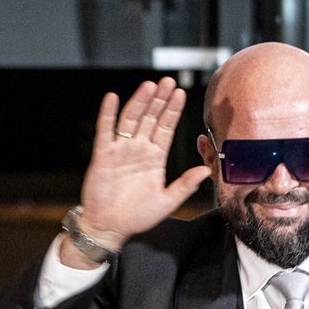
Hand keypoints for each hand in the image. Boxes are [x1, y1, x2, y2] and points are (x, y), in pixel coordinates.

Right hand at [70, 78, 211, 264]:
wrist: (110, 228)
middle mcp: (138, 149)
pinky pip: (105, 131)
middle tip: (168, 81)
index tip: (181, 93)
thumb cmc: (137, 216)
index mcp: (155, 158)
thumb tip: (206, 170)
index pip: (166, 128)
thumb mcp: (166, 202)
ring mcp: (120, 150)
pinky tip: (112, 98)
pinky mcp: (103, 156)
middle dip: (159, 100)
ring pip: (131, 120)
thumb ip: (185, 185)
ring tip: (149, 86)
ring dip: (139, 102)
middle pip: (150, 118)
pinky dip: (107, 114)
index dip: (173, 111)